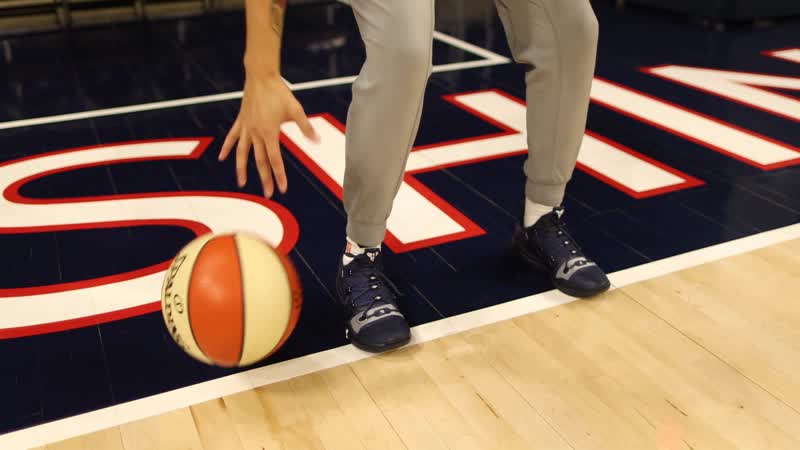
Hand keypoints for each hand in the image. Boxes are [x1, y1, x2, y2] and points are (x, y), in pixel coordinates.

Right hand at [218, 75, 318, 197]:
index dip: (279, 176)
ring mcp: (246, 128)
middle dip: (265, 179)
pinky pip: (232, 137)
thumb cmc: (280, 92)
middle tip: (268, 194)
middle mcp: (256, 133)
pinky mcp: (241, 121)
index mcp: (269, 133)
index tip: (282, 189)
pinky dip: (227, 148)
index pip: (275, 160)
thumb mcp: (296, 109)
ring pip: (242, 153)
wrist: (261, 76)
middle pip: (260, 161)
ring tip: (241, 183)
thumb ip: (305, 127)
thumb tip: (317, 141)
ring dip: (241, 169)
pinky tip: (222, 158)